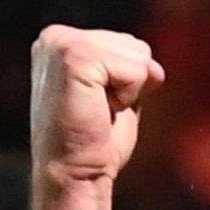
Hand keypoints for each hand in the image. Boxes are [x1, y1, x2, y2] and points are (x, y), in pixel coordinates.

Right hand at [29, 25, 164, 192]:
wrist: (75, 173)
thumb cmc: (96, 141)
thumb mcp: (117, 94)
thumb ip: (131, 69)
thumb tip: (154, 66)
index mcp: (61, 40)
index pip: (128, 44)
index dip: (130, 81)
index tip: (100, 105)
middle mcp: (55, 36)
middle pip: (136, 46)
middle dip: (131, 83)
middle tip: (100, 110)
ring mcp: (61, 44)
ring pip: (137, 55)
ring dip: (129, 90)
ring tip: (99, 110)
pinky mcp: (74, 58)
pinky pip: (134, 68)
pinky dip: (128, 95)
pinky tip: (102, 109)